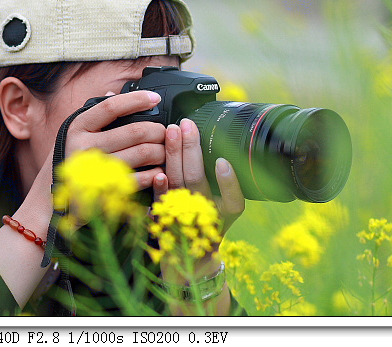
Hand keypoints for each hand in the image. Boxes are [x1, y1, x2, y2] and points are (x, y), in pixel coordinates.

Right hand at [63, 90, 167, 192]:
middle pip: (135, 131)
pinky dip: (155, 173)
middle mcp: (85, 146)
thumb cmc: (75, 158)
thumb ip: (96, 115)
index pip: (111, 106)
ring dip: (161, 151)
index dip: (136, 100)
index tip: (155, 98)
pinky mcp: (105, 190)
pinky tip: (160, 170)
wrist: (54, 197)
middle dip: (158, 130)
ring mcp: (95, 170)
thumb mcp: (79, 133)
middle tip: (167, 132)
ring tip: (166, 151)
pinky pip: (140, 178)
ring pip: (142, 153)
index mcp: (79, 126)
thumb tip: (112, 92)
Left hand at [153, 118, 244, 315]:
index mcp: (226, 215)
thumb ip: (226, 188)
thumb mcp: (225, 211)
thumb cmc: (209, 227)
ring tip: (171, 132)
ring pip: (178, 186)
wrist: (188, 266)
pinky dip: (159, 189)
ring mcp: (183, 220)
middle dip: (192, 151)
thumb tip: (224, 149)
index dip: (229, 182)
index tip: (223, 161)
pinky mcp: (164, 222)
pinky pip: (160, 203)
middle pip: (199, 183)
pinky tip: (157, 173)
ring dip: (173, 157)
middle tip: (188, 125)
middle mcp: (206, 218)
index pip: (234, 201)